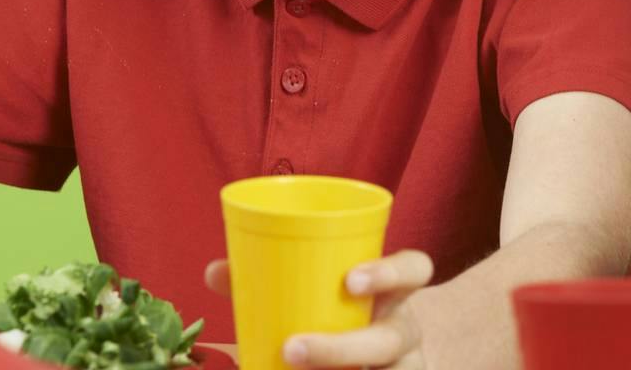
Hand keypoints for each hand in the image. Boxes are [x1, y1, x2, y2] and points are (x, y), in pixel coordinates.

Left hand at [205, 249, 435, 368]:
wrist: (347, 363)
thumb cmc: (330, 323)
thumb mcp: (307, 304)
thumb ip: (266, 287)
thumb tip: (216, 271)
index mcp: (389, 293)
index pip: (414, 270)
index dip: (392, 272)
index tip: (351, 281)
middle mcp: (401, 330)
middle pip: (394, 337)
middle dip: (344, 348)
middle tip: (292, 349)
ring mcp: (400, 366)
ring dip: (339, 367)